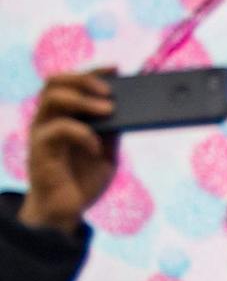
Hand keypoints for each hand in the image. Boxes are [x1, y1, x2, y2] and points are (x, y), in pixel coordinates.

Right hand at [19, 71, 118, 232]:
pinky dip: (82, 133)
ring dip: (82, 99)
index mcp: (64, 115)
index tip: (117, 69)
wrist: (65, 212)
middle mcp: (48, 118)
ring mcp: (41, 131)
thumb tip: (132, 110)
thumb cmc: (83, 180)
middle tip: (110, 91)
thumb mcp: (107, 153)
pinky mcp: (39, 148)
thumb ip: (114, 132)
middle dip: (84, 79)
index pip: (71, 82)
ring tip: (107, 109)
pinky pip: (58, 129)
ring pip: (52, 98)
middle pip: (55, 82)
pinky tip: (96, 146)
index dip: (93, 71)